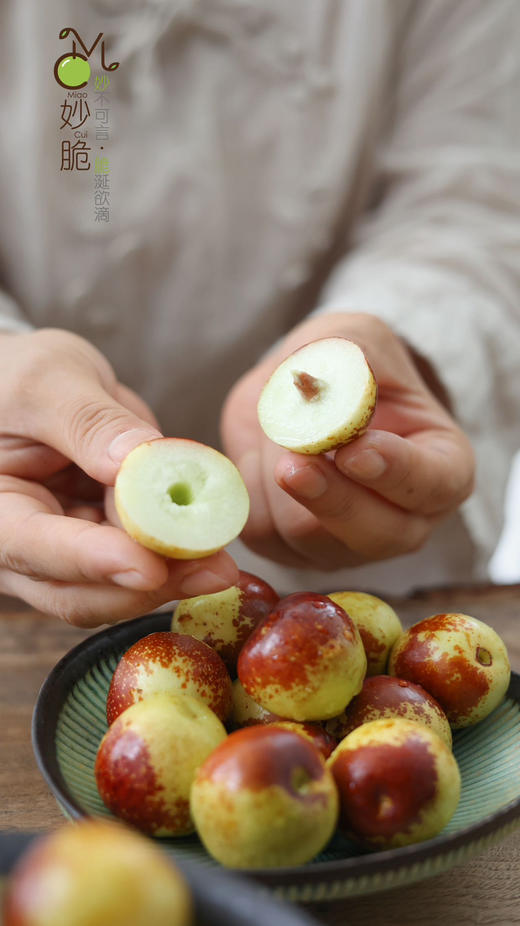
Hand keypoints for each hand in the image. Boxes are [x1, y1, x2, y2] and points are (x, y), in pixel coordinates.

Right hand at [0, 328, 236, 624]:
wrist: (22, 385)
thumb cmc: (15, 375)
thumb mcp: (48, 378)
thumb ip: (89, 420)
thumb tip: (140, 462)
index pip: (33, 547)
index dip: (93, 560)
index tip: (148, 565)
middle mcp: (17, 547)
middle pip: (77, 590)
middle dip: (147, 584)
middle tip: (212, 572)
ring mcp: (57, 555)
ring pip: (114, 588)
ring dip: (172, 579)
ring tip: (223, 563)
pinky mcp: (97, 547)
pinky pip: (138, 564)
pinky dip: (175, 559)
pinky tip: (212, 546)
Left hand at [221, 312, 474, 570]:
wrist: (298, 391)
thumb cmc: (345, 367)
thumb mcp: (355, 342)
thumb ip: (348, 363)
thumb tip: (324, 388)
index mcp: (442, 471)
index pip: (432, 485)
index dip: (394, 471)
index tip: (355, 449)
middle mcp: (404, 522)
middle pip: (372, 534)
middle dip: (331, 498)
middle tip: (293, 462)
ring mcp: (349, 547)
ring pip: (306, 536)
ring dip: (278, 482)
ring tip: (276, 430)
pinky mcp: (293, 551)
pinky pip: (263, 534)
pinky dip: (251, 491)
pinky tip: (259, 456)